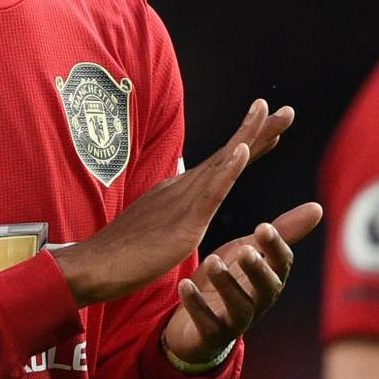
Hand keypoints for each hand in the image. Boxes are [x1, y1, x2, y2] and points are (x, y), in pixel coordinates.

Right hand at [54, 100, 298, 307]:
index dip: (247, 144)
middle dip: (257, 131)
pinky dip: (229, 169)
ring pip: (223, 164)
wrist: (92, 268)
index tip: (270, 126)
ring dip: (249, 137)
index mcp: (176, 193)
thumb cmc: (120, 255)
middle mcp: (180, 189)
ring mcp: (181, 202)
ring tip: (271, 114)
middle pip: (227, 155)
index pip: (219, 165)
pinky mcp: (183, 223)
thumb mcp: (154, 230)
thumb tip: (178, 214)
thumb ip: (168, 218)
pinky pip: (210, 192)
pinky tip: (244, 151)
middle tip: (286, 110)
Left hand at [160, 205, 323, 365]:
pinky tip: (184, 285)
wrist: (196, 323)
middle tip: (246, 250)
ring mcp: (235, 321)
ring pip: (238, 307)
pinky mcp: (212, 335)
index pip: (281, 264)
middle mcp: (258, 301)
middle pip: (266, 288)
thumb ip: (279, 233)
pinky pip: (207, 324)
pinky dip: (196, 305)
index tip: (263, 227)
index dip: (274, 247)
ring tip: (211, 262)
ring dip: (226, 284)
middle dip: (257, 269)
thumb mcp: (249, 251)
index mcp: (268, 278)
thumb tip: (318, 207)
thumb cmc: (230, 279)